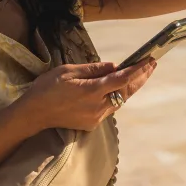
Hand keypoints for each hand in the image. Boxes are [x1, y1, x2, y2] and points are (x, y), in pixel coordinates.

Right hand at [18, 58, 156, 133]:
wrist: (34, 114)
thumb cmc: (47, 88)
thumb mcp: (68, 71)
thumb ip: (93, 69)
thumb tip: (114, 66)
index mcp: (92, 91)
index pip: (122, 79)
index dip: (138, 70)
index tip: (149, 61)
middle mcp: (98, 106)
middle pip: (126, 92)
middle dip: (141, 78)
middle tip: (152, 65)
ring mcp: (96, 118)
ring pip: (120, 101)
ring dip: (130, 87)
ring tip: (140, 74)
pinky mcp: (92, 124)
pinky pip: (109, 108)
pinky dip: (116, 96)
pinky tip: (118, 88)